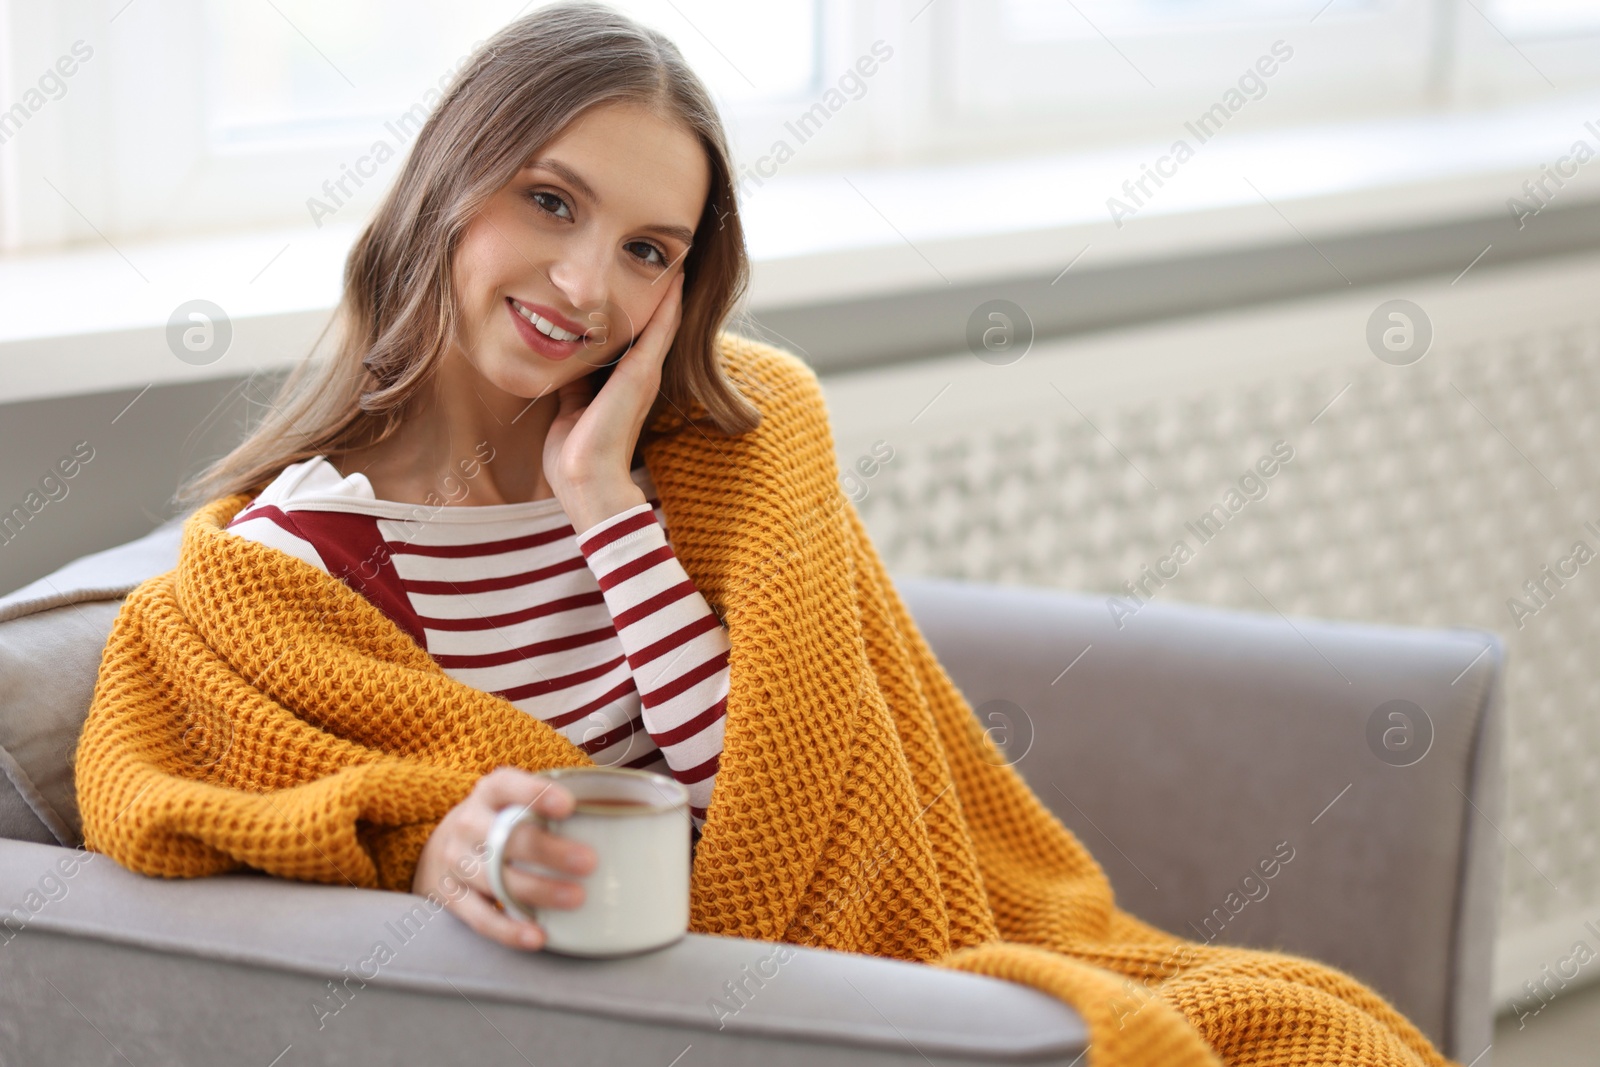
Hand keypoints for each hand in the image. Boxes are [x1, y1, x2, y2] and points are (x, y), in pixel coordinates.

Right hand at [411, 767, 596, 951]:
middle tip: (589, 862)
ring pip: (496, 878)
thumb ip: (551, 804)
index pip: (508, 786)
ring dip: (538, 890)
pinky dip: (509, 929)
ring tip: (576, 898)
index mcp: (490, 793)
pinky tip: (538, 935)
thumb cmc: (497, 821)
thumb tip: (619, 810)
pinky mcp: (451, 898)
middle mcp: (468, 824)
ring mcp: (456, 862)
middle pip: (507, 837)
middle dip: (550, 851)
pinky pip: (480, 917)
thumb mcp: (513, 799)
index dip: (536, 794)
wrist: (439, 847)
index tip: (569, 806)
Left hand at [544, 272, 684, 532]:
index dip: (639, 311)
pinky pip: (660, 328)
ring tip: (676, 257)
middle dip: (661, 294)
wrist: (585, 480)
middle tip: (670, 258)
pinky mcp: (642, 373)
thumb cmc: (574, 456)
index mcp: (622, 386)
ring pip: (663, 322)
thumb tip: (566, 365)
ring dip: (670, 291)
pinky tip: (674, 275)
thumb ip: (573, 384)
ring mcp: (644, 374)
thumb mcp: (568, 409)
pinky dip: (668, 302)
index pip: (634, 339)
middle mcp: (640, 377)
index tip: (640, 279)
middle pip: (656, 325)